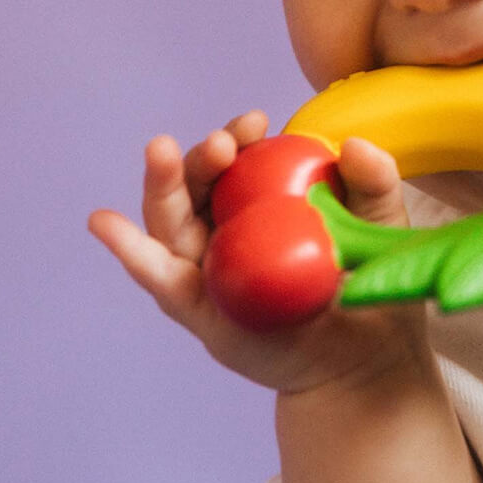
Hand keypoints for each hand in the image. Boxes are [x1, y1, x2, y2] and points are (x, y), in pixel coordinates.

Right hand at [89, 114, 430, 394]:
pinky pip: (161, 277)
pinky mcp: (198, 309)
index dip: (239, 137)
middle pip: (199, 184)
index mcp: (263, 200)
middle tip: (222, 143)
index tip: (255, 122)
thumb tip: (354, 144)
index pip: (240, 160)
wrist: (366, 360)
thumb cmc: (367, 284)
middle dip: (203, 157)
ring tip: (159, 150)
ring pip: (172, 220)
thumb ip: (374, 181)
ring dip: (163, 184)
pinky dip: (131, 250)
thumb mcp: (378, 224)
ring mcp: (209, 267)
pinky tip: (103, 222)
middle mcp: (228, 228)